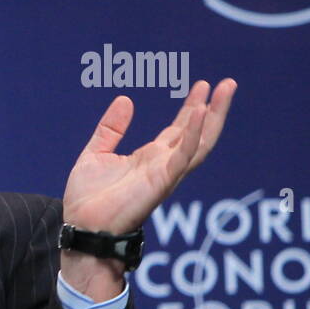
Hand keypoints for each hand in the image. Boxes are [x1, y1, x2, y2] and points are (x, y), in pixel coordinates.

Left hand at [60, 78, 236, 298]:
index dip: (191, 108)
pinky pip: (184, 156)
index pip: (179, 129)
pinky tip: (202, 113)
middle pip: (197, 132)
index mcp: (149, 158)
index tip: (202, 85)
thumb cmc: (87, 199)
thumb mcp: (95, 154)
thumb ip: (111, 129)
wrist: (81, 225)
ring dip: (214, 116)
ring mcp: (166, 173)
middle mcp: (163, 165)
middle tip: (228, 83)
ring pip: (201, 142)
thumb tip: (125, 99)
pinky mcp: (162, 182)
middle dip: (214, 108)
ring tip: (225, 90)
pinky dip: (194, 135)